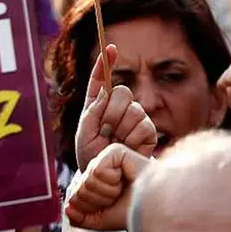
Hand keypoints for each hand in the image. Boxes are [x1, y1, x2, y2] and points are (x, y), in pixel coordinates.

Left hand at [66, 143, 151, 230]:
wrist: (153, 210)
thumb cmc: (132, 212)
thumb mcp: (100, 220)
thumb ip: (80, 218)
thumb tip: (67, 209)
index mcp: (94, 181)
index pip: (74, 196)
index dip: (89, 208)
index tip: (109, 206)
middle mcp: (99, 167)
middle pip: (79, 189)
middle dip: (98, 201)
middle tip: (117, 198)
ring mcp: (107, 158)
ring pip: (88, 181)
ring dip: (107, 193)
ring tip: (122, 189)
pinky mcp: (116, 151)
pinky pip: (98, 171)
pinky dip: (111, 182)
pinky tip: (125, 178)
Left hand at [75, 44, 156, 169]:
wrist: (108, 182)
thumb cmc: (92, 160)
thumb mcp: (83, 136)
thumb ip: (91, 112)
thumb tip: (106, 92)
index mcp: (98, 106)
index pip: (102, 80)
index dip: (106, 63)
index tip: (111, 48)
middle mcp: (118, 109)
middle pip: (122, 91)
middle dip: (111, 111)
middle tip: (106, 132)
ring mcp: (135, 118)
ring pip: (133, 108)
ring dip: (121, 127)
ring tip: (115, 143)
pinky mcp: (147, 131)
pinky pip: (143, 124)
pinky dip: (132, 137)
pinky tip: (127, 147)